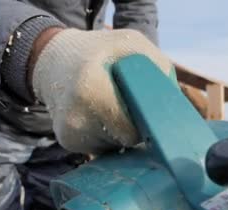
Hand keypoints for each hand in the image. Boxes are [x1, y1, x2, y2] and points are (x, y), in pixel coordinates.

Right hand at [30, 29, 174, 153]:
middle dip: (136, 126)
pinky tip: (100, 115)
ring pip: (116, 146)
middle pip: (127, 140)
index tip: (151, 112)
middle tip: (131, 103)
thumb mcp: (130, 45)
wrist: (54, 62)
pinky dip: (108, 134)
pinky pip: (103, 147)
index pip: (133, 128)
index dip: (147, 120)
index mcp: (90, 89)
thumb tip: (174, 105)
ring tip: (111, 105)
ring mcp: (69, 134)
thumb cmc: (99, 52)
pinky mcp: (68, 141)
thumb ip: (158, 68)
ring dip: (121, 130)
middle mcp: (76, 117)